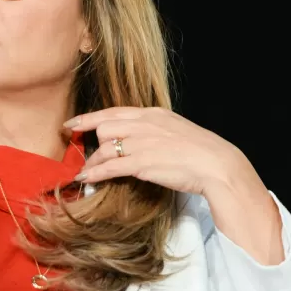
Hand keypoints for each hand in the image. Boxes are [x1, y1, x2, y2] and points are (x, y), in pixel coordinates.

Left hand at [65, 106, 261, 197]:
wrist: (218, 165)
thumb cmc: (201, 151)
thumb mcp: (175, 130)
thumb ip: (154, 129)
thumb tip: (138, 136)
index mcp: (153, 114)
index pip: (113, 112)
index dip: (88, 118)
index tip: (72, 124)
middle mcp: (145, 124)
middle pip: (105, 129)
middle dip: (92, 143)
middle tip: (85, 154)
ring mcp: (142, 143)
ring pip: (104, 148)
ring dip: (92, 161)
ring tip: (86, 171)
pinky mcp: (142, 163)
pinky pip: (109, 167)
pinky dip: (94, 173)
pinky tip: (85, 179)